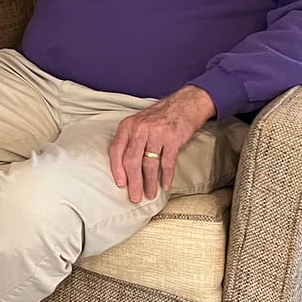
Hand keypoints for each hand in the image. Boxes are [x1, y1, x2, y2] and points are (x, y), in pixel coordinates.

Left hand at [107, 85, 215, 203]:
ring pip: (149, 165)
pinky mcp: (173, 139)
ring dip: (149, 183)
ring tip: (150, 194)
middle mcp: (140, 129)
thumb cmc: (160, 116)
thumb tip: (124, 168)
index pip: (116, 150)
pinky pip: (167, 163)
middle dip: (133, 182)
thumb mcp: (139, 122)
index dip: (116, 169)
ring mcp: (157, 134)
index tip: (120, 184)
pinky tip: (165, 186)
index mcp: (128, 125)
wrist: (185, 103)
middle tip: (134, 197)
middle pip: (132, 161)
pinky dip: (166, 176)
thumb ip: (130, 140)